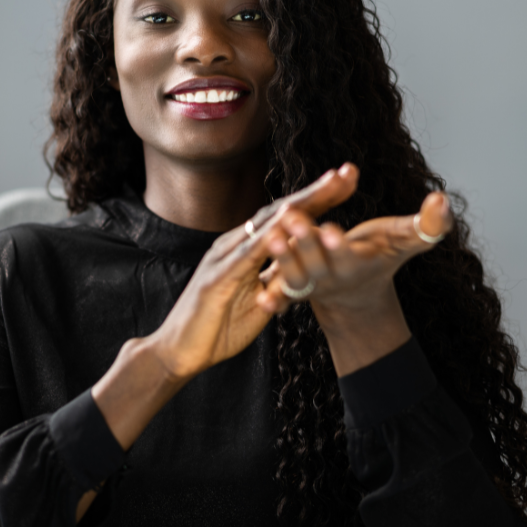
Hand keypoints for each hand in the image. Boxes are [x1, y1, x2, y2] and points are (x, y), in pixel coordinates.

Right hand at [146, 163, 360, 380]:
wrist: (179, 353)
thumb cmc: (216, 329)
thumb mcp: (259, 302)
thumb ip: (276, 280)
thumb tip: (302, 270)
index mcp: (245, 249)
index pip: (286, 218)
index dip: (317, 199)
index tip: (347, 182)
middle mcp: (234, 245)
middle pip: (281, 211)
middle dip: (316, 191)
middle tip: (348, 173)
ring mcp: (223, 258)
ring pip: (266, 224)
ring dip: (299, 205)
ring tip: (328, 187)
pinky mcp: (215, 279)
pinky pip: (245, 256)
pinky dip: (268, 239)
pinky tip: (289, 224)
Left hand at [255, 188, 452, 371]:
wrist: (356, 295)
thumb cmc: (379, 257)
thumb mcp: (404, 241)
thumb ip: (428, 226)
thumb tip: (442, 200)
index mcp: (355, 263)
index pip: (346, 254)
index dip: (338, 245)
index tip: (331, 231)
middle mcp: (330, 276)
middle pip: (315, 260)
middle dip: (304, 242)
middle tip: (293, 219)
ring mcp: (309, 285)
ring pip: (292, 276)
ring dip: (281, 259)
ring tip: (271, 238)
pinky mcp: (291, 290)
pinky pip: (280, 297)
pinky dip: (272, 299)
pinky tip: (262, 297)